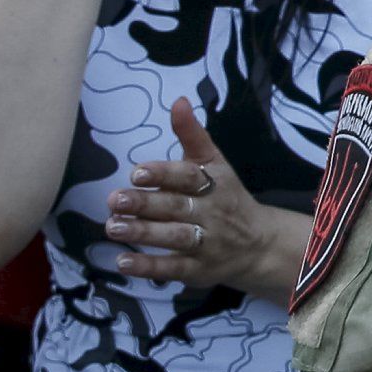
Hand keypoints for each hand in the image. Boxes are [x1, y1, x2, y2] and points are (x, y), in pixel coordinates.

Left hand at [104, 97, 309, 297]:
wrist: (258, 243)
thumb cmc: (225, 196)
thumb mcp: (214, 163)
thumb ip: (192, 135)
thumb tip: (178, 100)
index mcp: (214, 183)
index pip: (189, 177)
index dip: (164, 174)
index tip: (137, 173)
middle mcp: (212, 212)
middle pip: (177, 207)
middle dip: (145, 204)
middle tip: (114, 200)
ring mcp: (207, 243)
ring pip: (174, 237)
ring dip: (143, 233)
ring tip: (112, 227)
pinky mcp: (198, 270)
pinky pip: (173, 268)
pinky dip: (148, 266)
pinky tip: (123, 261)